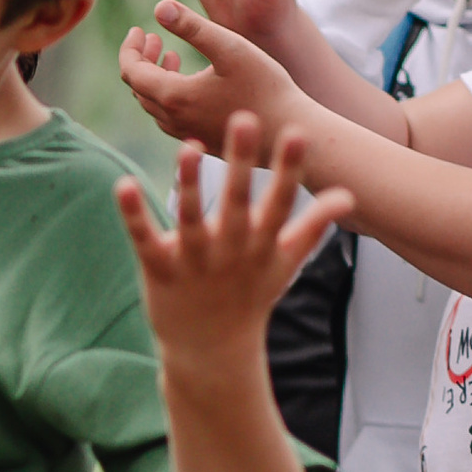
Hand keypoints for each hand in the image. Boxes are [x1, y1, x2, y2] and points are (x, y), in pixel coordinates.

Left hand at [114, 117, 350, 358]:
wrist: (213, 352)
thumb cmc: (251, 297)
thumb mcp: (284, 263)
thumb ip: (312, 227)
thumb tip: (348, 196)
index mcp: (261, 247)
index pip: (279, 203)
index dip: (288, 170)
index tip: (296, 133)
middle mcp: (230, 252)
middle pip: (237, 204)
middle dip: (241, 163)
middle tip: (244, 119)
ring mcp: (193, 263)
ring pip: (190, 219)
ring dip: (188, 183)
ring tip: (187, 145)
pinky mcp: (159, 271)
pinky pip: (145, 240)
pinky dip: (134, 216)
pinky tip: (123, 185)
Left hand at [118, 0, 306, 153]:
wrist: (291, 132)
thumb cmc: (265, 87)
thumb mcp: (230, 48)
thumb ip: (193, 27)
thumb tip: (159, 7)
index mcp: (174, 97)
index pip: (131, 71)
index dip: (129, 48)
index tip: (138, 29)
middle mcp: (173, 120)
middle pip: (139, 87)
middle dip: (141, 59)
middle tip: (153, 37)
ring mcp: (186, 134)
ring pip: (153, 104)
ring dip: (155, 76)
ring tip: (169, 55)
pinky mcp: (200, 140)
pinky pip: (170, 116)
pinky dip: (169, 93)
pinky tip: (190, 80)